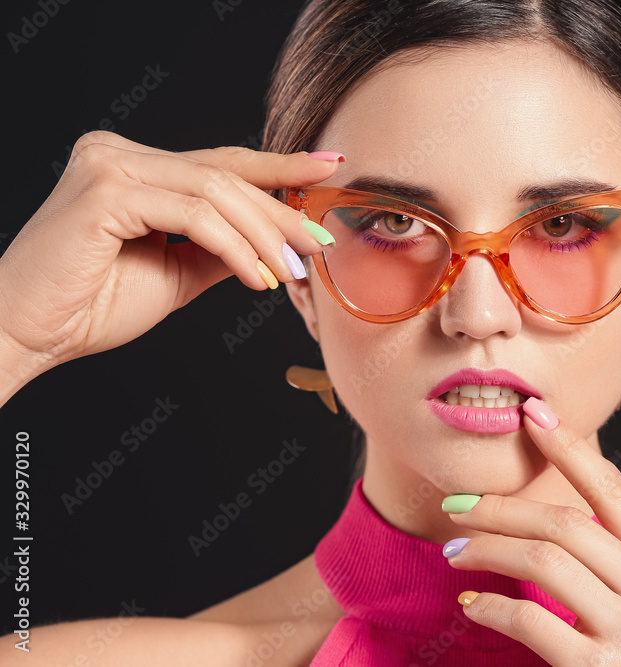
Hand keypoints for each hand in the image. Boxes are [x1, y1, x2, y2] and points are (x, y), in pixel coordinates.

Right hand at [0, 131, 339, 386]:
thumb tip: (276, 243)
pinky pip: (196, 216)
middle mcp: (119, 152)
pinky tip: (257, 277)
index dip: (279, 168)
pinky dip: (236, 248)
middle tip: (321, 243)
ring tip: (293, 271)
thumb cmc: (91, 306)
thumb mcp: (176, 272)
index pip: (221, 163)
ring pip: (217, 192)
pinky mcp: (107, 191)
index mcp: (134, 165)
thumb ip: (220, 248)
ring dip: (264, 235)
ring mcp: (110, 165)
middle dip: (281, 211)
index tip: (327, 171)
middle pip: (225, 175)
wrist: (28, 335)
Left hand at [442, 397, 620, 665]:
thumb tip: (563, 528)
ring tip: (454, 549)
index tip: (536, 415)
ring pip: (546, 558)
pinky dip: (491, 605)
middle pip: (568, 521)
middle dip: (504, 503)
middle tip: (458, 502)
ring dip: (489, 546)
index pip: (617, 495)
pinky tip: (471, 605)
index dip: (573, 449)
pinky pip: (530, 619)